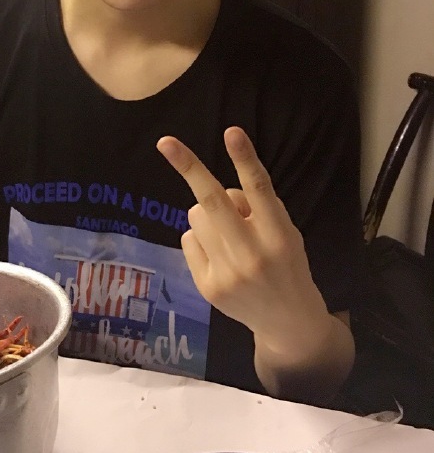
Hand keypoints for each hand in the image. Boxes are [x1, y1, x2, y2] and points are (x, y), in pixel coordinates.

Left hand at [156, 127, 329, 355]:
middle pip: (213, 201)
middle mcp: (252, 254)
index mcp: (279, 235)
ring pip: (196, 215)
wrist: (287, 321)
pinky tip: (219, 255)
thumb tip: (216, 190)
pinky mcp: (206, 286)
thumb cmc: (286, 264)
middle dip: (188, 167)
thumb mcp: (286, 233)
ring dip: (206, 213)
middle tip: (165, 142)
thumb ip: (258, 210)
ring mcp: (226, 273)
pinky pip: (188, 238)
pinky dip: (200, 238)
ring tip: (229, 234)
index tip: (231, 131)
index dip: (245, 159)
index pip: (260, 190)